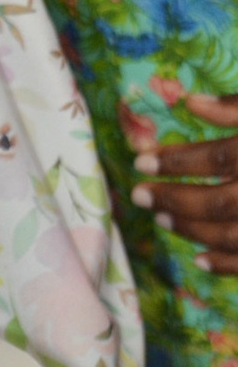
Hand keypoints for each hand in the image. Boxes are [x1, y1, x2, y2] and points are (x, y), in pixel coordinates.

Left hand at [127, 94, 237, 274]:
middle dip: (175, 200)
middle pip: (218, 202)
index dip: (177, 161)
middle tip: (139, 195)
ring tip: (160, 220)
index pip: (217, 159)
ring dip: (193, 231)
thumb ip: (235, 107)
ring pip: (233, 234)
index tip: (140, 161)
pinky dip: (227, 265)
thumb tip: (191, 101)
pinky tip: (200, 260)